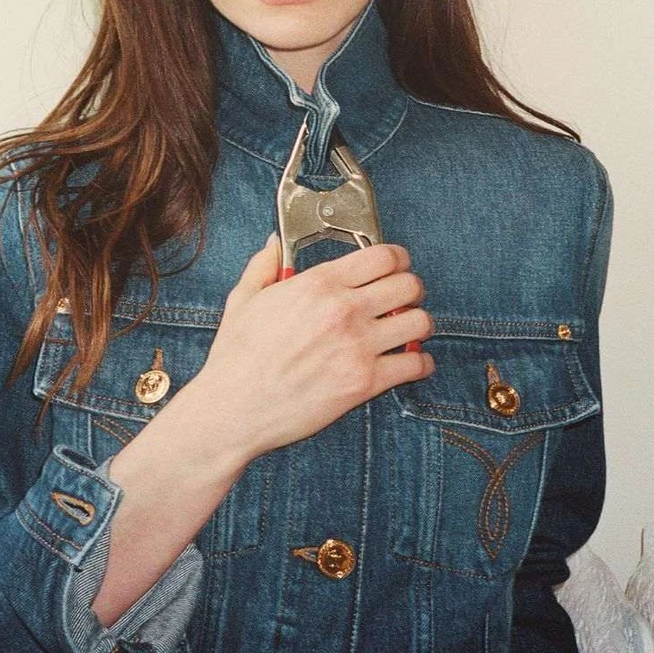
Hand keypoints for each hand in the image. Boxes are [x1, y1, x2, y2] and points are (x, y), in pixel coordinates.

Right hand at [190, 233, 435, 462]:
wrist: (234, 409)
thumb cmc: (236, 357)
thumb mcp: (243, 299)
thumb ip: (263, 265)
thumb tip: (273, 243)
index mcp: (319, 284)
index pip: (384, 256)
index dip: (398, 259)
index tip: (397, 266)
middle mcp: (344, 310)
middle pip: (409, 284)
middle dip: (411, 289)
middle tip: (404, 298)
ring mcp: (358, 347)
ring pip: (420, 322)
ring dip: (418, 324)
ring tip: (407, 330)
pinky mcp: (365, 383)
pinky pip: (415, 365)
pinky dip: (420, 363)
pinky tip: (410, 362)